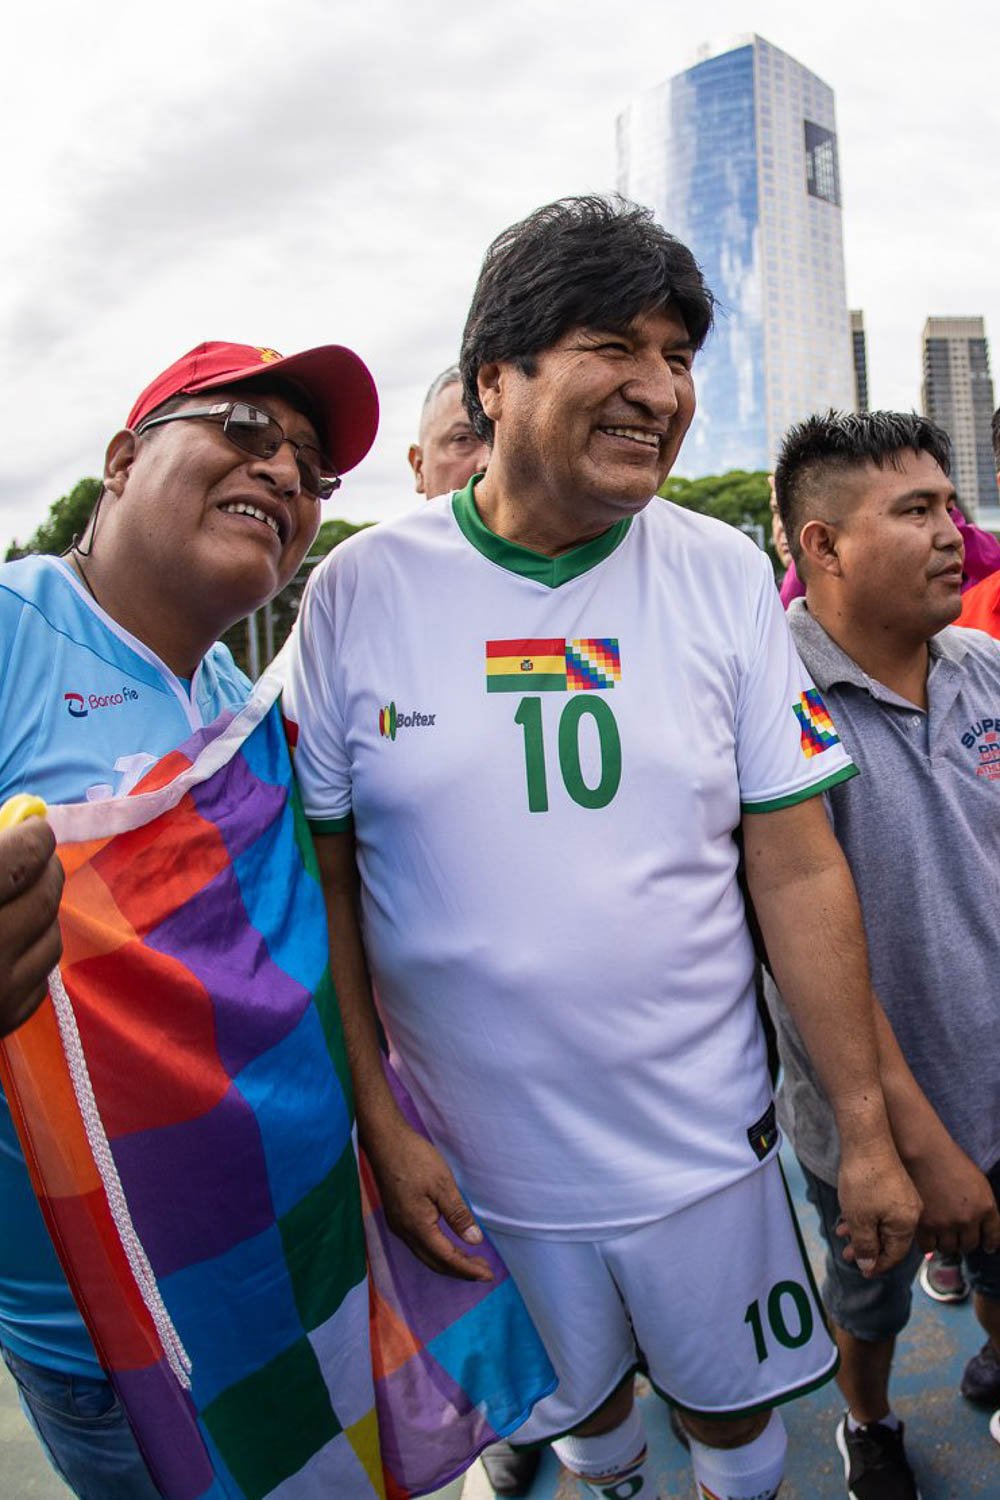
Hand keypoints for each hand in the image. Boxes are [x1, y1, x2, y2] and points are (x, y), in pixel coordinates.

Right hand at [0, 819, 62, 1036]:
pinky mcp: (4, 1024)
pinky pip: (39, 977)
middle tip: (38, 859)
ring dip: (41, 913)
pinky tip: (9, 947)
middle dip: (45, 870)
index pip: (21, 860)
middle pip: (43, 896)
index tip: (35, 831)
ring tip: (20, 902)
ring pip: (51, 937)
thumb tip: (23, 822)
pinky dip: (30, 955)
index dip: (33, 838)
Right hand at [365, 1120, 492, 1282]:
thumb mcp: (443, 1184)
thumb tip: (474, 1241)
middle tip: (484, 1272)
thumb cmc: (415, 1159)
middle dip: (460, 1271)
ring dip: (448, 1262)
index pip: (447, 1258)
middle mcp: (404, 1232)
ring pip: (426, 1255)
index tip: (488, 1275)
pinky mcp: (397, 1217)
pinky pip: (419, 1245)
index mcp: (417, 1226)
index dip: (468, 1269)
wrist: (385, 1142)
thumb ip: (458, 1215)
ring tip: (470, 1263)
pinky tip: (447, 1246)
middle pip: (435, 1262)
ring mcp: (398, 1225)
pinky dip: (437, 1252)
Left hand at [835, 1141, 921, 1276]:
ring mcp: (904, 1196)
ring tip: (841, 1234)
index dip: (877, 1265)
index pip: (895, 1255)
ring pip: (883, 1223)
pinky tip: (848, 1216)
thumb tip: (870, 1266)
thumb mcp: (860, 1220)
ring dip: (862, 1231)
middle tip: (846, 1255)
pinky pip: (881, 1208)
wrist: (866, 1140)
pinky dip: (866, 1215)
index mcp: (906, 1224)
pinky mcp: (895, 1184)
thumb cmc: (863, 1182)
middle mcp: (911, 1212)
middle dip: (866, 1248)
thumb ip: (865, 1245)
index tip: (861, 1271)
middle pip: (890, 1239)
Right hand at [906, 1139, 999, 1255]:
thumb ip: (983, 1206)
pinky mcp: (925, 1225)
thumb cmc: (950, 1161)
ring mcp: (946, 1224)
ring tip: (940, 1233)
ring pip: (949, 1248)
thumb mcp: (978, 1183)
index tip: (987, 1246)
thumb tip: (983, 1226)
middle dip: (964, 1241)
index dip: (990, 1243)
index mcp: (985, 1208)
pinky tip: (926, 1234)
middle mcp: (968, 1220)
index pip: (994, 1237)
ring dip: (946, 1243)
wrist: (924, 1152)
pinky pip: (929, 1246)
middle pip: (969, 1245)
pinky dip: (928, 1242)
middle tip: (956, 1235)